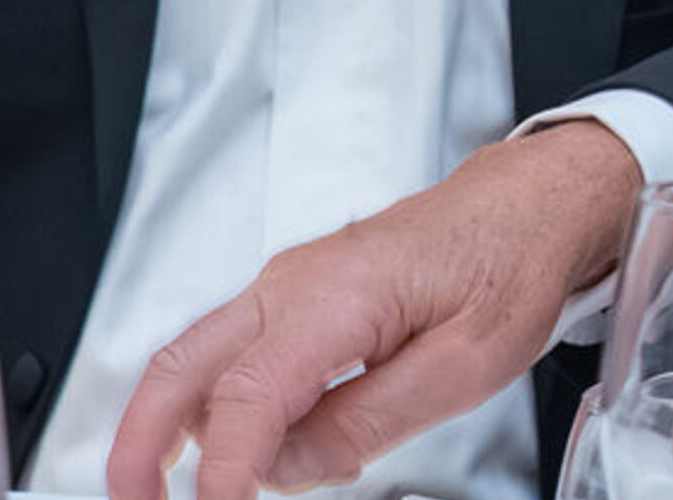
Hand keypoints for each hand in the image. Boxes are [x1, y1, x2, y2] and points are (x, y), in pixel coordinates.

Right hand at [106, 124, 639, 499]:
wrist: (535, 202)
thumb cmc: (513, 261)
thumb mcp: (466, 365)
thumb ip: (366, 421)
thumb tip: (285, 469)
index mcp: (337, 293)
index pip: (243, 403)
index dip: (220, 481)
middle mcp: (295, 281)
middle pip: (178, 368)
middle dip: (137, 452)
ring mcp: (290, 284)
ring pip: (196, 363)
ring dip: (181, 436)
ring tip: (217, 495)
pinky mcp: (298, 297)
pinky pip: (235, 358)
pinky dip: (224, 412)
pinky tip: (268, 455)